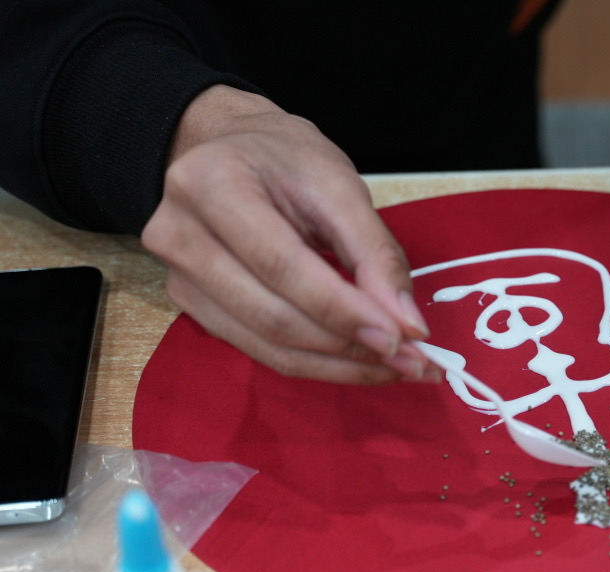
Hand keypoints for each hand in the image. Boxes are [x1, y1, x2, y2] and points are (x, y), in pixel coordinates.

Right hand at [143, 85, 438, 384]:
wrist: (233, 150)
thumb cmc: (284, 160)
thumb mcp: (340, 185)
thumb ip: (376, 254)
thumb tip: (408, 325)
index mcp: (212, 184)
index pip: (282, 266)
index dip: (343, 310)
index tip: (403, 338)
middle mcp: (181, 234)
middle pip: (273, 316)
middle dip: (350, 346)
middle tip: (414, 362)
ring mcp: (180, 276)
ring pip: (268, 346)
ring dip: (340, 365)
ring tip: (397, 368)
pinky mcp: (194, 306)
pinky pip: (262, 350)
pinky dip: (319, 363)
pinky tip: (359, 360)